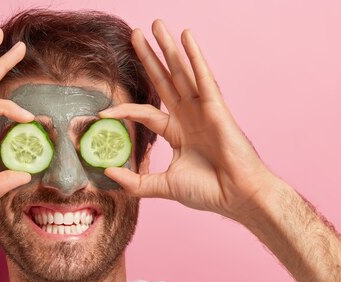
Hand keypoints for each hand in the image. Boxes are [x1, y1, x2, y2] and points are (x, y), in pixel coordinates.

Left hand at [99, 20, 282, 222]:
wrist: (237, 197)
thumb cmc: (208, 192)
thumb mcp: (164, 186)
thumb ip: (136, 181)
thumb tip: (106, 172)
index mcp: (177, 133)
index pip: (146, 112)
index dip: (124, 110)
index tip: (103, 112)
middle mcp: (189, 116)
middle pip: (164, 80)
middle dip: (149, 57)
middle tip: (135, 34)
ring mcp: (203, 110)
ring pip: (182, 73)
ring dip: (169, 48)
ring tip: (157, 25)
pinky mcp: (217, 108)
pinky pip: (203, 78)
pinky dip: (196, 57)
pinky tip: (186, 37)